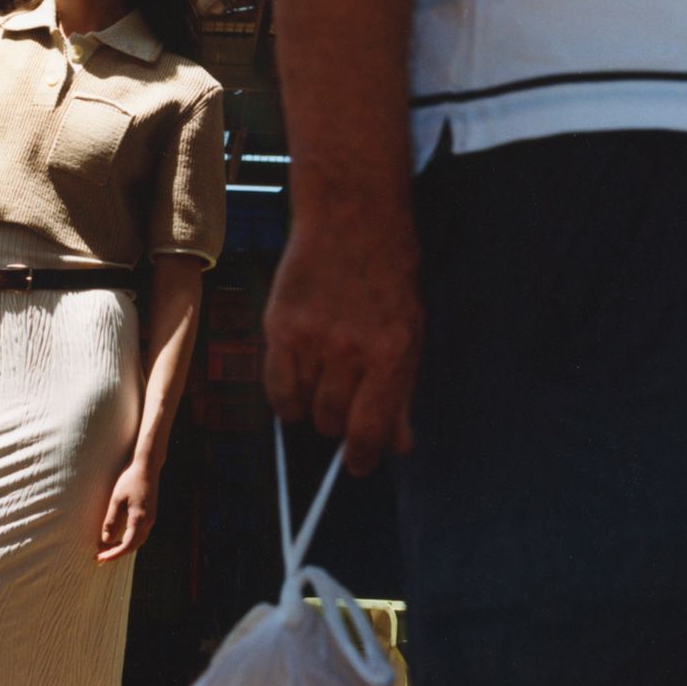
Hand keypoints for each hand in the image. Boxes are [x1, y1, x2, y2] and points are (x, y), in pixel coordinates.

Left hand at [97, 458, 156, 561]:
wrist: (147, 467)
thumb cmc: (130, 480)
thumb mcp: (116, 499)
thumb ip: (111, 521)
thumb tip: (106, 540)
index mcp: (139, 519)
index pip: (127, 545)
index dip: (114, 554)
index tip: (101, 558)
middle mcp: (148, 522)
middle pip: (133, 546)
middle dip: (116, 553)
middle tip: (99, 556)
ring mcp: (151, 519)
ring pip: (138, 542)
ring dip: (123, 547)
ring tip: (106, 549)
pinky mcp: (150, 516)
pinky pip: (140, 534)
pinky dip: (129, 540)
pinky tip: (118, 538)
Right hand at [262, 216, 423, 474]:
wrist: (352, 220)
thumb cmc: (388, 277)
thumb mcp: (410, 333)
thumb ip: (401, 393)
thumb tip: (398, 445)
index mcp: (391, 352)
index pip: (370, 427)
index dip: (363, 456)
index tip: (359, 465)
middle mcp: (350, 348)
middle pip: (332, 420)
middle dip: (338, 425)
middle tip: (343, 410)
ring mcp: (310, 337)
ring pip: (304, 406)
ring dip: (313, 408)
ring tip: (323, 384)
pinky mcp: (279, 326)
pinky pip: (276, 385)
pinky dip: (286, 397)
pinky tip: (298, 386)